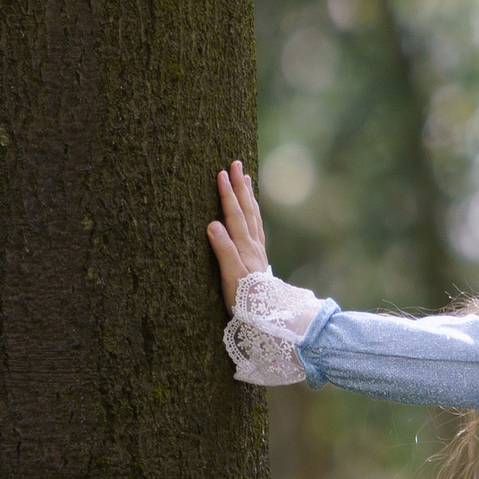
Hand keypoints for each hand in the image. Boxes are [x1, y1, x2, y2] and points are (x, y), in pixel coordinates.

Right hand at [207, 161, 268, 308]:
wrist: (266, 315)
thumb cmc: (244, 298)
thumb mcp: (229, 275)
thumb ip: (222, 250)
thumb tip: (212, 223)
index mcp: (243, 246)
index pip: (234, 214)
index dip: (227, 194)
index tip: (221, 172)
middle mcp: (253, 244)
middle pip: (247, 210)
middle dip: (240, 187)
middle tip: (236, 163)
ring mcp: (258, 250)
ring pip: (253, 216)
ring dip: (249, 196)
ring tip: (246, 179)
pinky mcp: (259, 258)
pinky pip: (257, 228)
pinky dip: (254, 214)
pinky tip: (253, 210)